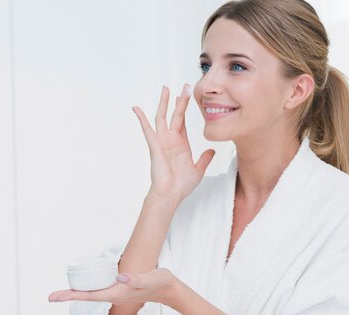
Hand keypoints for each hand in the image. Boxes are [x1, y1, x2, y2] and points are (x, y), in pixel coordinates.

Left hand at [48, 268, 180, 306]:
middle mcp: (113, 295)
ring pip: (92, 294)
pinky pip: (99, 290)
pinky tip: (83, 284)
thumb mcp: (150, 279)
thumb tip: (120, 278)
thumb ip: (136, 279)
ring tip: (62, 292)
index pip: (89, 296)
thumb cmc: (160, 283)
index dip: (71, 295)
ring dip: (76, 293)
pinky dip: (87, 288)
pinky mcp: (119, 288)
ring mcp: (116, 293)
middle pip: (86, 296)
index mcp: (117, 294)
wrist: (170, 289)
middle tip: (50, 297)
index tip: (56, 297)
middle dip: (68, 296)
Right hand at [132, 84, 215, 204]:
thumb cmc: (182, 185)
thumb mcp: (198, 170)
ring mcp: (162, 142)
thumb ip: (204, 159)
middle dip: (179, 100)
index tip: (188, 94)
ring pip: (161, 117)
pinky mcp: (155, 146)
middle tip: (185, 85)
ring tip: (165, 88)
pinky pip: (147, 130)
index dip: (184, 108)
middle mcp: (171, 140)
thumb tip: (212, 151)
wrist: (171, 195)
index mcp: (181, 144)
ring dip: (164, 103)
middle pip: (175, 115)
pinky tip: (136, 108)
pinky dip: (141, 118)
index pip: (183, 121)